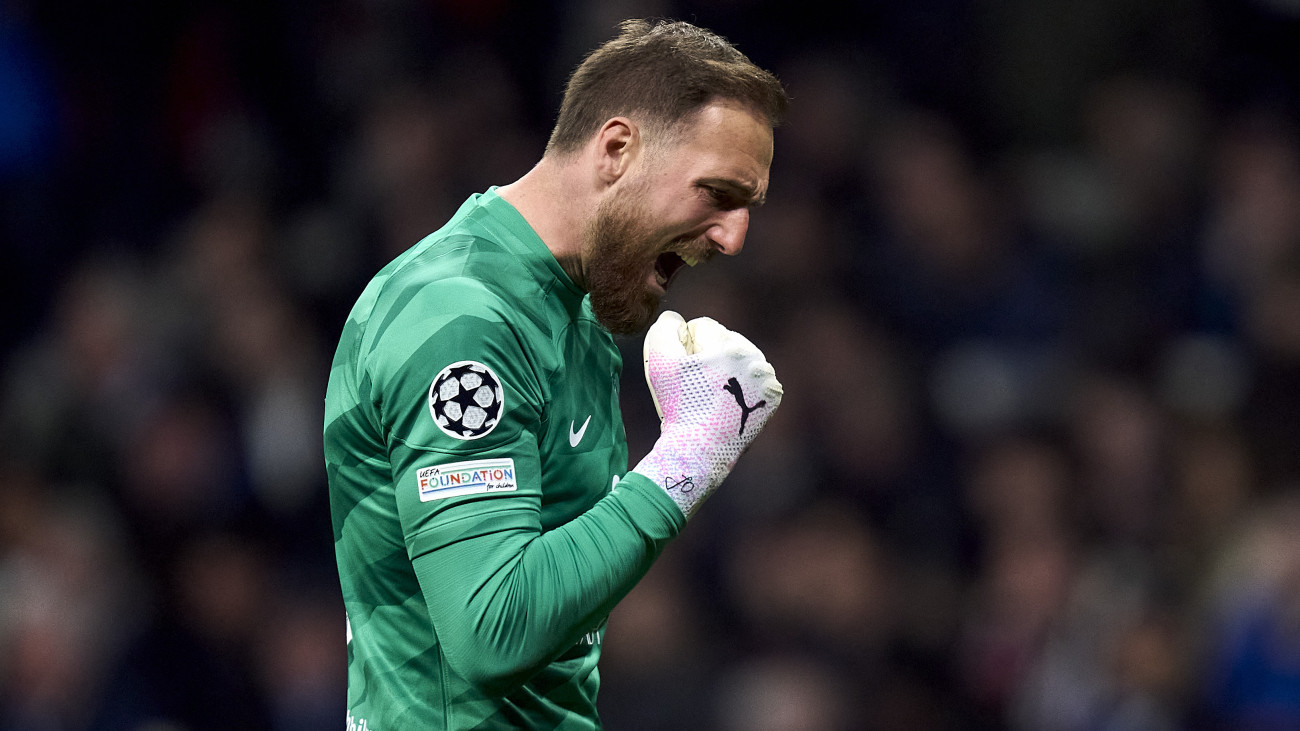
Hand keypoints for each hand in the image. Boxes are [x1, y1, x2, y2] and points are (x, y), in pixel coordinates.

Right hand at [631, 311, 782, 518]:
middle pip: (725, 342)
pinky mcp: (772, 398)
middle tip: (696, 384)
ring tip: (711, 393)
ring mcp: (767, 379)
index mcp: (729, 344)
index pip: (702, 327)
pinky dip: (742, 387)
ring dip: (726, 369)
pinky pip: (754, 380)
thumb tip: (677, 320)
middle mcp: (754, 358)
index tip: (682, 372)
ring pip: (741, 360)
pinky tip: (727, 401)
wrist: (698, 449)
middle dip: (709, 355)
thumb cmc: (676, 405)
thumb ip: (665, 327)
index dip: (685, 346)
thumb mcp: (658, 360)